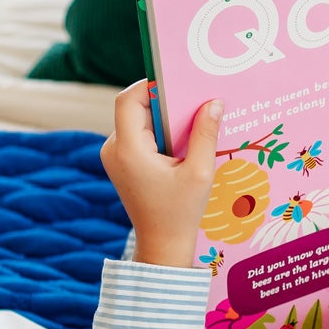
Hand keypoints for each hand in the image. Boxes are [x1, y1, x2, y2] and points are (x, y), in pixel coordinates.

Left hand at [100, 80, 221, 266]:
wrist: (162, 244)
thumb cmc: (180, 212)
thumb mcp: (200, 172)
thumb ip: (206, 134)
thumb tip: (214, 102)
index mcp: (128, 149)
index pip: (129, 99)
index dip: (150, 85)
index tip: (178, 84)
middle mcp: (114, 149)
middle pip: (133, 108)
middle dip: (163, 102)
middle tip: (192, 102)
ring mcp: (114, 156)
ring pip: (136, 120)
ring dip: (162, 118)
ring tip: (191, 124)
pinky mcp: (121, 162)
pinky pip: (137, 135)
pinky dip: (158, 131)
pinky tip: (181, 142)